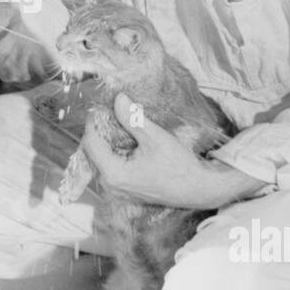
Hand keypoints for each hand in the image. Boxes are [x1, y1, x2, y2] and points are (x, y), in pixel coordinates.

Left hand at [81, 93, 264, 209]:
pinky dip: (116, 152)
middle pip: (94, 152)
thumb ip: (132, 119)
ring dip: (109, 141)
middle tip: (111, 111)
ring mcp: (118, 190)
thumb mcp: (155, 138)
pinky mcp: (126, 190)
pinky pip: (112, 167)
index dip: (94, 122)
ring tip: (120, 123)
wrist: (199, 189)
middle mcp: (111, 186)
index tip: (101, 106)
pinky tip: (127, 140)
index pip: (91, 143)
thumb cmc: (179, 166)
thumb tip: (118, 99)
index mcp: (113, 174)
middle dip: (101, 131)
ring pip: (103, 159)